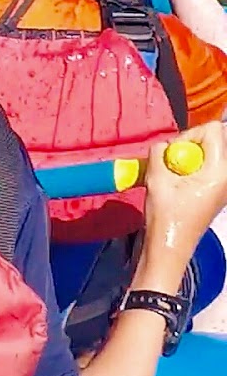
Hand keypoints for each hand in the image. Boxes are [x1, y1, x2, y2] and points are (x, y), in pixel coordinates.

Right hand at [141, 122, 226, 271]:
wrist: (171, 244)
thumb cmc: (165, 215)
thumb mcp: (156, 178)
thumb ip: (160, 152)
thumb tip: (165, 144)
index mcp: (218, 172)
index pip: (212, 131)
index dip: (189, 135)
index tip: (174, 153)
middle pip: (217, 138)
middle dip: (193, 142)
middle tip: (175, 160)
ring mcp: (225, 183)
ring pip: (213, 150)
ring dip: (193, 153)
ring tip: (177, 173)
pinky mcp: (219, 188)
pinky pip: (210, 163)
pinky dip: (195, 164)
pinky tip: (182, 181)